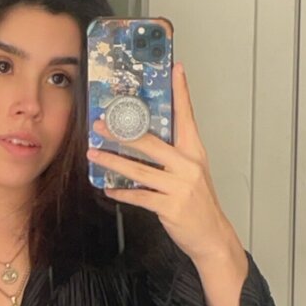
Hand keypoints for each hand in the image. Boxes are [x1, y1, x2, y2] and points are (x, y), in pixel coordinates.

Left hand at [87, 62, 241, 264]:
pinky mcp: (170, 207)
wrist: (212, 236)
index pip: (187, 116)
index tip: (176, 69)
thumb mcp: (191, 173)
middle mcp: (188, 165)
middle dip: (121, 133)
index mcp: (194, 152)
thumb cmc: (198, 204)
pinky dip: (122, 193)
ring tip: (94, 154)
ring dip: (112, 162)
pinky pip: (139, 196)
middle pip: (151, 142)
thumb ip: (172, 156)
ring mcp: (180, 186)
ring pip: (139, 170)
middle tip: (100, 125)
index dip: (181, 92)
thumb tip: (143, 141)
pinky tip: (108, 188)